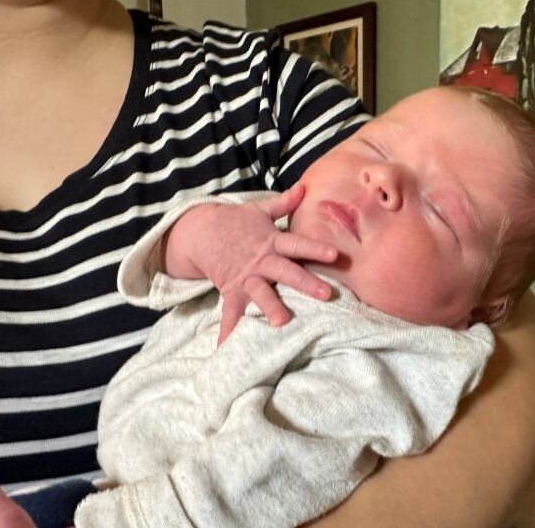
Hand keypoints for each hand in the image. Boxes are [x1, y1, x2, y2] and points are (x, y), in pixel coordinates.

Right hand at [163, 185, 337, 342]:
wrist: (201, 231)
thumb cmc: (237, 222)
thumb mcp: (260, 210)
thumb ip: (283, 203)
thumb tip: (305, 187)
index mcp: (271, 241)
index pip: (297, 244)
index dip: (315, 248)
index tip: (334, 254)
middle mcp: (261, 261)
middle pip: (286, 272)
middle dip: (306, 283)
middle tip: (325, 294)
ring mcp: (246, 278)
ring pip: (261, 294)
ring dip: (271, 307)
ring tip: (283, 322)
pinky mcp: (231, 291)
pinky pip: (231, 313)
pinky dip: (229, 330)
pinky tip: (228, 347)